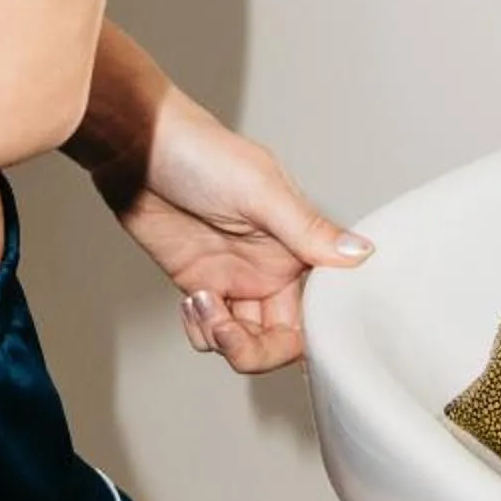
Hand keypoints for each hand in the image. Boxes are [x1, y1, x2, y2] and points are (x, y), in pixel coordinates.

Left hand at [92, 85, 373, 374]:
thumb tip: (362, 253)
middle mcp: (272, 266)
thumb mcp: (260, 191)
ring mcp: (235, 278)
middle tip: (228, 330)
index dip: (314, 331)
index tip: (286, 336)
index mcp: (298, 243)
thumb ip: (308, 229)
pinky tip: (191, 302)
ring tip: (202, 303)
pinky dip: (202, 331)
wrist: (138, 152)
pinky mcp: (201, 285)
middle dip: (257, 348)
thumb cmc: (201, 155)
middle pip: (284, 337)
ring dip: (225, 339)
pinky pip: (212, 331)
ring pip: (248, 340)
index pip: (323, 305)